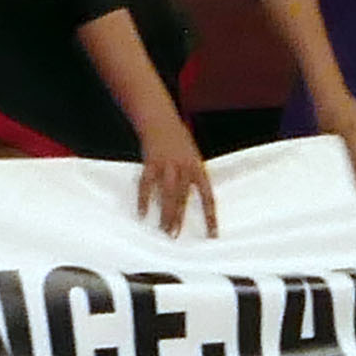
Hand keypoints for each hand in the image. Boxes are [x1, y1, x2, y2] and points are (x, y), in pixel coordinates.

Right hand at [137, 117, 219, 240]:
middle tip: (175, 236)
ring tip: (163, 230)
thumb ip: (193, 176)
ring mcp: (167, 165)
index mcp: (197, 168)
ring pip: (167, 194)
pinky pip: (146, 185)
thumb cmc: (178, 139)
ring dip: (166, 213)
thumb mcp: (192, 156)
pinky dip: (144, 199)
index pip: (208, 196)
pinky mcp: (151, 162)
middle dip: (180, 218)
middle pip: (183, 198)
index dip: (211, 217)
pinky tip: (142, 213)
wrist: (160, 120)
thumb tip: (194, 200)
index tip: (213, 235)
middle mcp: (184, 168)